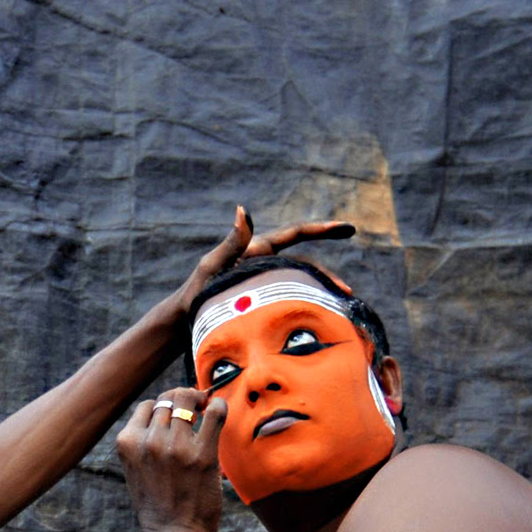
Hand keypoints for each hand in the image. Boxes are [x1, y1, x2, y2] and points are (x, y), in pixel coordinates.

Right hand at [113, 387, 223, 531]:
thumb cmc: (158, 506)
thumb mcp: (135, 470)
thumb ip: (143, 444)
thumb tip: (166, 413)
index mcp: (128, 443)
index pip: (147, 406)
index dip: (164, 406)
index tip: (176, 414)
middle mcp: (149, 441)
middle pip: (167, 398)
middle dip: (182, 398)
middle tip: (195, 404)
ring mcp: (176, 447)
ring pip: (188, 400)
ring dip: (199, 401)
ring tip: (206, 410)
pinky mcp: (203, 454)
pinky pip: (215, 413)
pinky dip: (219, 406)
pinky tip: (219, 411)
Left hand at [173, 206, 357, 311]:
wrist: (185, 321)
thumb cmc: (195, 294)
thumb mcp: (212, 267)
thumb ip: (230, 242)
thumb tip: (243, 210)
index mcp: (257, 250)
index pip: (295, 235)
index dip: (321, 230)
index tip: (345, 228)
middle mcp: (265, 262)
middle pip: (304, 263)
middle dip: (327, 275)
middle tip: (346, 291)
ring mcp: (266, 282)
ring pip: (300, 283)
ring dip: (319, 294)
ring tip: (337, 310)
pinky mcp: (264, 300)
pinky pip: (290, 299)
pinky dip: (306, 306)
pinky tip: (320, 319)